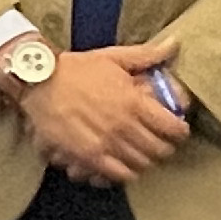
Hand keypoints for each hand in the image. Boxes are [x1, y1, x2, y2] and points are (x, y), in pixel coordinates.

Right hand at [13, 35, 191, 186]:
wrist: (40, 83)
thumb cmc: (77, 69)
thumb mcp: (113, 57)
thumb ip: (146, 55)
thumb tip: (173, 44)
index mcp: (134, 101)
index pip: (172, 127)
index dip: (180, 131)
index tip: (179, 130)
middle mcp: (124, 125)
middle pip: (160, 150)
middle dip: (165, 148)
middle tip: (162, 143)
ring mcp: (107, 144)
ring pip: (142, 164)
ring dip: (147, 161)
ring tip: (143, 154)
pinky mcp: (89, 157)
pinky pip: (120, 175)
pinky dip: (127, 173)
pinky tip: (125, 164)